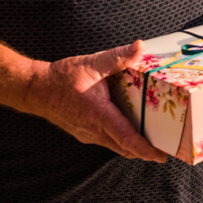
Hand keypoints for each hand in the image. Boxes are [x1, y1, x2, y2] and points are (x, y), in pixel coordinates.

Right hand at [21, 41, 168, 162]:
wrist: (36, 89)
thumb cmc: (61, 78)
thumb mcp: (92, 64)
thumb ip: (118, 57)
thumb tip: (139, 47)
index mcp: (98, 116)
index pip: (126, 138)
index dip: (145, 149)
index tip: (160, 156)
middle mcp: (93, 130)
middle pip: (124, 147)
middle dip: (146, 151)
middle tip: (166, 149)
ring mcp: (88, 134)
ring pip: (116, 145)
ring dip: (134, 145)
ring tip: (155, 139)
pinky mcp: (85, 132)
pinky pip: (108, 139)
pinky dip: (122, 138)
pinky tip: (132, 127)